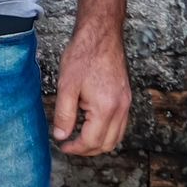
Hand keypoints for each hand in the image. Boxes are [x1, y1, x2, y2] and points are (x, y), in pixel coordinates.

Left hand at [51, 20, 130, 154]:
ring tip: (79, 138)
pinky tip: (92, 125)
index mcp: (106, 109)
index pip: (92, 141)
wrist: (101, 36)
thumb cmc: (83, 56)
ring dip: (99, 143)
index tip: (62, 146)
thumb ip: (64, 114)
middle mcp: (121, 109)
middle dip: (88, 150)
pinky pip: (120, 124)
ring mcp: (126, 104)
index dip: (75, 148)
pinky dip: (107, 131)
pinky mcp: (126, 98)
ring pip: (117, 136)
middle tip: (69, 145)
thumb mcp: (66, 86)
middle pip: (107, 144)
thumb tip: (61, 135)